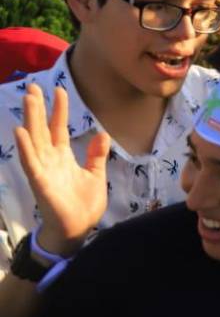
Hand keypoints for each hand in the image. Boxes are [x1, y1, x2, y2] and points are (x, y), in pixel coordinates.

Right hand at [13, 84, 109, 256]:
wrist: (78, 230)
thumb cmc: (84, 204)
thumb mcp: (95, 175)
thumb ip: (97, 155)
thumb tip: (102, 133)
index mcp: (63, 157)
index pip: (59, 128)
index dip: (59, 110)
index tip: (59, 90)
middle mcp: (50, 160)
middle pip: (42, 129)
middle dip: (38, 108)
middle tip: (33, 86)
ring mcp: (43, 170)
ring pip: (34, 140)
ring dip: (30, 119)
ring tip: (28, 99)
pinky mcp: (40, 182)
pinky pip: (31, 162)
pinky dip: (25, 147)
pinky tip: (20, 131)